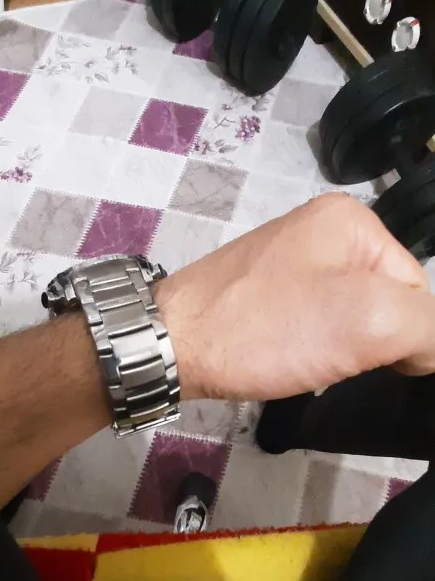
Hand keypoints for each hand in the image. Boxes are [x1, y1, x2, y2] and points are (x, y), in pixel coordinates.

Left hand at [158, 193, 434, 400]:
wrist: (171, 344)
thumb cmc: (268, 329)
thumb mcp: (369, 323)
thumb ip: (428, 329)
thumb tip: (429, 348)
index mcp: (352, 220)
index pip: (417, 288)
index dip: (401, 334)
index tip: (362, 356)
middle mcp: (322, 229)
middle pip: (384, 302)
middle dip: (367, 341)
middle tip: (327, 358)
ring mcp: (288, 259)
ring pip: (349, 317)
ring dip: (339, 348)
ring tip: (305, 360)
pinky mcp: (264, 291)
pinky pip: (314, 322)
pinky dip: (310, 347)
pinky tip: (289, 357)